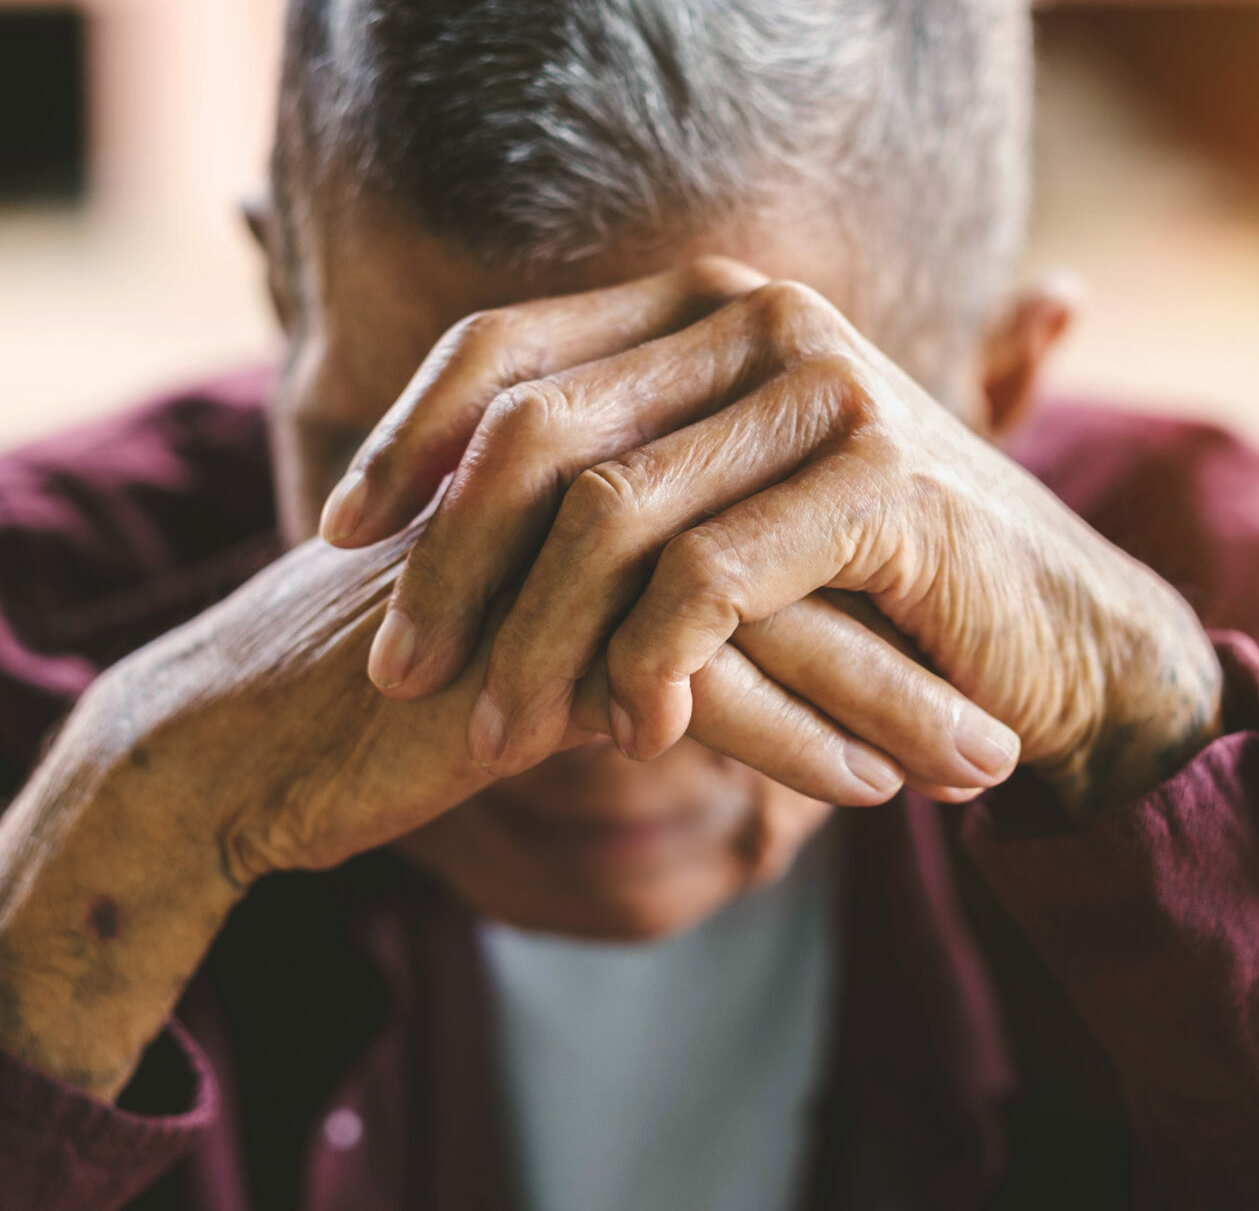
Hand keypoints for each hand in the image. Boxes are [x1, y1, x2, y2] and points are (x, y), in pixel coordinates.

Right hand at [1, 494, 953, 1097]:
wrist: (246, 732)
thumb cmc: (388, 673)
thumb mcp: (519, 614)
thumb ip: (620, 588)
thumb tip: (740, 627)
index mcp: (580, 467)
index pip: (759, 500)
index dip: (867, 572)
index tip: (955, 638)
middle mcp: (573, 496)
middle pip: (781, 546)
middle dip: (908, 634)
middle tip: (1010, 702)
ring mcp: (551, 568)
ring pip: (760, 619)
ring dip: (882, 696)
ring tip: (979, 763)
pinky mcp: (524, 654)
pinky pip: (690, 693)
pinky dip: (791, 744)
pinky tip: (869, 791)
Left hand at [323, 257, 1221, 818]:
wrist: (1044, 631)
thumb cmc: (856, 584)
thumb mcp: (713, 517)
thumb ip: (605, 488)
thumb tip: (429, 525)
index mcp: (699, 308)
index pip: (503, 348)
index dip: (403, 439)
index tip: (335, 537)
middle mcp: (756, 319)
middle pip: (533, 433)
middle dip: (445, 564)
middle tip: (397, 673)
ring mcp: (823, 388)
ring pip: (610, 516)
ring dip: (535, 643)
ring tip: (496, 736)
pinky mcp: (882, 480)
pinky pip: (709, 579)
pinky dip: (651, 662)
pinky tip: (634, 733)